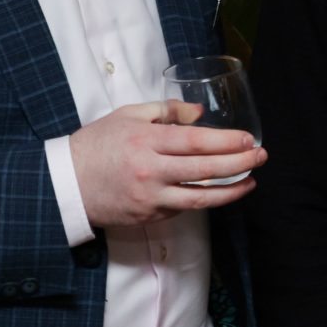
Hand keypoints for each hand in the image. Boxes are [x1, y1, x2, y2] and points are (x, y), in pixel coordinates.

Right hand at [69, 99, 263, 227]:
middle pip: (205, 170)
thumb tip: (199, 112)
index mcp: (145, 141)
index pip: (196, 142)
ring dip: (231, 190)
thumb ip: (166, 110)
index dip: (226, 142)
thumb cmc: (96, 144)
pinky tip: (221, 191)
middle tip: (261, 156)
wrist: (65, 184)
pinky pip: (183, 208)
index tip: (248, 140)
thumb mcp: (127, 115)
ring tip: (251, 180)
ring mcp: (150, 198)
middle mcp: (151, 171)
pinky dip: (205, 200)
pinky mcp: (149, 216)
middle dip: (239, 163)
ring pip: (200, 198)